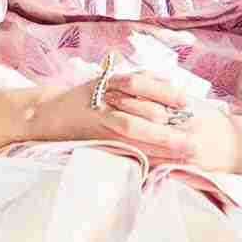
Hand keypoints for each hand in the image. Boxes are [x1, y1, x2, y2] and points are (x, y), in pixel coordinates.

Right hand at [31, 69, 238, 172]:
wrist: (47, 115)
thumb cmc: (83, 98)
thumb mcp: (107, 80)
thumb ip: (136, 79)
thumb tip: (167, 79)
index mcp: (109, 82)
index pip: (139, 82)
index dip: (165, 92)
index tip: (187, 102)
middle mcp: (104, 100)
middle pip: (140, 108)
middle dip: (169, 123)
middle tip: (194, 135)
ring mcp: (99, 121)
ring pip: (133, 128)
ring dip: (161, 142)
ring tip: (185, 151)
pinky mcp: (95, 139)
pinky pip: (123, 147)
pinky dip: (144, 155)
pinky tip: (162, 163)